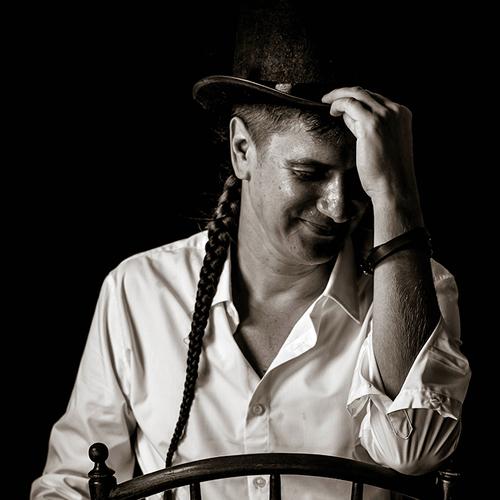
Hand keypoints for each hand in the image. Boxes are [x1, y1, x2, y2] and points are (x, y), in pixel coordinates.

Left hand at [321, 87, 418, 208]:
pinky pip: (350, 104)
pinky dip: (338, 104)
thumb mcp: (381, 143)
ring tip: (327, 103)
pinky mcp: (371, 123)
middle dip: (345, 93)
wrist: (394, 185)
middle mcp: (395, 111)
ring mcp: (384, 115)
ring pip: (357, 94)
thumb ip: (368, 127)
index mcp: (402, 114)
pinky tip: (332, 111)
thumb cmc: (386, 171)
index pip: (375, 99)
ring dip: (339, 96)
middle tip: (328, 98)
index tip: (342, 104)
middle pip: (366, 93)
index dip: (356, 100)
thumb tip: (349, 116)